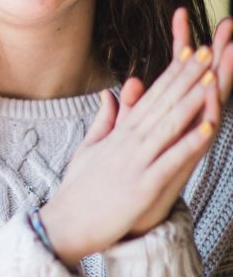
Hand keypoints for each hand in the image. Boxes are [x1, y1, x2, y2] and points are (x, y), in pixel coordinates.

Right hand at [40, 8, 232, 265]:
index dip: (171, 75)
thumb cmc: (77, 191)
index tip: (189, 53)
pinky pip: (170, 161)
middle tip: (205, 51)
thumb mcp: (88, 149)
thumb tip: (108, 94)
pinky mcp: (143, 187)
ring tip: (212, 77)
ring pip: (169, 125)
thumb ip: (104, 121)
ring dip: (192, 101)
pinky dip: (189, 143)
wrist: (64, 225)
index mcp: (119, 135)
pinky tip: (206, 127)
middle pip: (162, 104)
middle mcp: (129, 144)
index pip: (150, 97)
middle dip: (185, 78)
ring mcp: (136, 163)